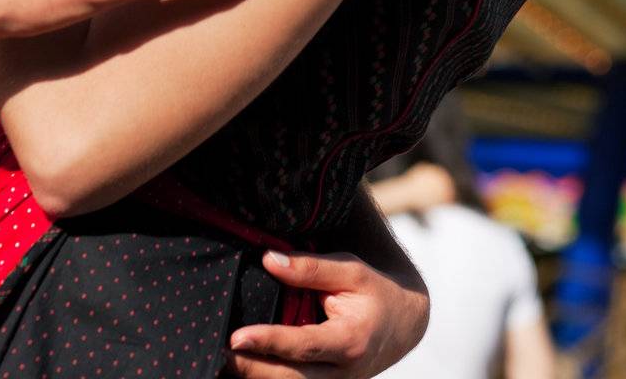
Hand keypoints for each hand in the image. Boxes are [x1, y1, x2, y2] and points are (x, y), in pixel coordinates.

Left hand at [224, 250, 428, 377]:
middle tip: (220, 354)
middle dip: (253, 370)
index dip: (269, 342)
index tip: (236, 337)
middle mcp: (344, 373)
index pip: (303, 345)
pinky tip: (244, 370)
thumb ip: (310, 268)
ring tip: (223, 364)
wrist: (405, 323)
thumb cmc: (373, 290)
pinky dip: (269, 378)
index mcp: (351, 341)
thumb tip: (268, 259)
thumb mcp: (349, 270)